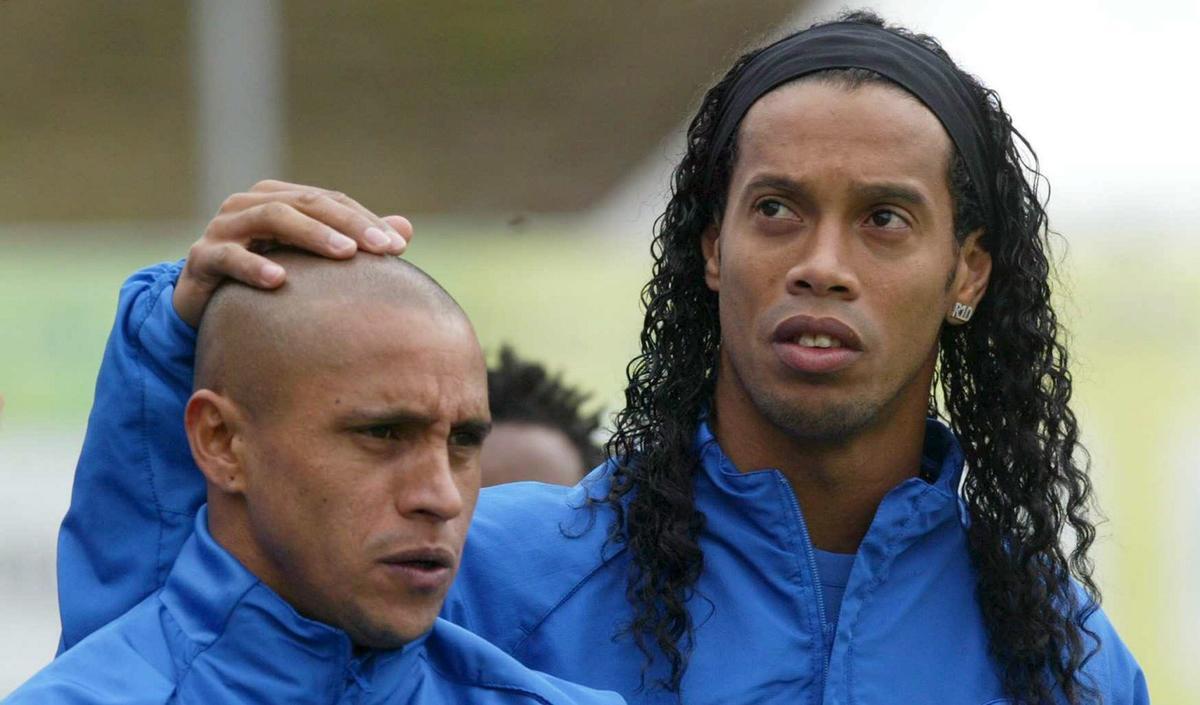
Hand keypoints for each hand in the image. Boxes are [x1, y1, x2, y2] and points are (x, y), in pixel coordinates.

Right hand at [173, 180, 414, 326]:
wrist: (205, 306)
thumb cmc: (266, 277)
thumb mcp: (310, 259)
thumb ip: (353, 241)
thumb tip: (406, 229)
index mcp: (279, 198)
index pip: (330, 201)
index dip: (365, 220)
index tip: (397, 247)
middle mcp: (250, 204)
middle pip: (307, 204)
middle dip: (348, 224)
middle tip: (381, 249)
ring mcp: (223, 228)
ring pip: (272, 218)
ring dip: (311, 235)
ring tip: (345, 253)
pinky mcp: (202, 258)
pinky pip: (229, 258)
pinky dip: (254, 266)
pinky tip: (280, 281)